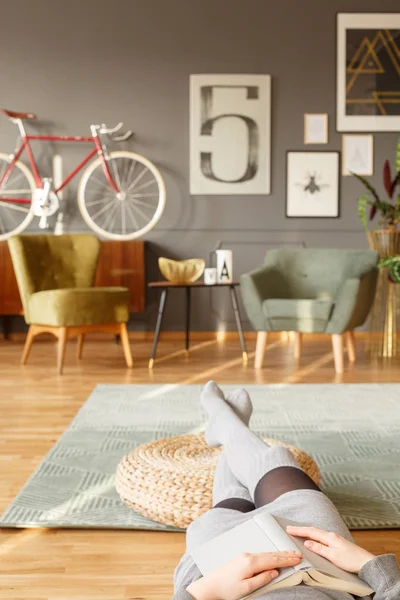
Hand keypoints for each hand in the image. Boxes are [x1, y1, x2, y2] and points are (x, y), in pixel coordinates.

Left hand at [186, 550, 301, 599]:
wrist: (210, 586)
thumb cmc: (227, 589)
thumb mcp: (246, 588)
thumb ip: (262, 579)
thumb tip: (274, 572)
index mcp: (251, 563)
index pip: (273, 560)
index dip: (287, 560)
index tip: (298, 559)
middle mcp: (248, 556)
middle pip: (271, 554)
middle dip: (285, 554)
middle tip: (298, 554)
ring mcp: (244, 556)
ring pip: (266, 553)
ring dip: (279, 553)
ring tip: (290, 553)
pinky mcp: (241, 558)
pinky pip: (260, 554)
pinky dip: (270, 555)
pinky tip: (274, 556)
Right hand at [286, 526, 374, 573]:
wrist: (366, 562)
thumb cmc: (351, 560)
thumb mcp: (333, 556)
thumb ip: (319, 549)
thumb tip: (307, 542)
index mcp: (329, 537)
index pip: (311, 532)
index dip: (299, 531)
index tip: (289, 529)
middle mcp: (332, 536)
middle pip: (313, 530)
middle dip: (301, 529)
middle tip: (289, 528)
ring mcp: (335, 539)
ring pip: (317, 533)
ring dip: (307, 532)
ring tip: (298, 532)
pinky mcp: (338, 543)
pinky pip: (322, 537)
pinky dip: (314, 535)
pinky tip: (313, 538)